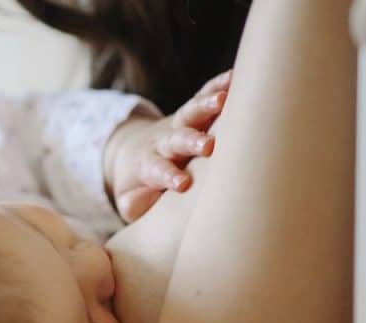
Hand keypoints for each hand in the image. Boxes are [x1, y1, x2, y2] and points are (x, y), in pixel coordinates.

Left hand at [104, 70, 231, 222]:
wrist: (132, 151)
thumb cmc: (139, 184)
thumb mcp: (130, 200)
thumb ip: (136, 204)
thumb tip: (141, 205)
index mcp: (149, 165)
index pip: (158, 169)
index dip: (169, 175)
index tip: (182, 184)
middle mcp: (164, 142)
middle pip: (177, 139)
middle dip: (192, 141)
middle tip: (207, 145)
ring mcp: (178, 124)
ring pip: (191, 112)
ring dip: (206, 105)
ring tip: (224, 99)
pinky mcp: (191, 111)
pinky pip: (203, 94)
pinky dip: (218, 84)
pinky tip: (235, 75)